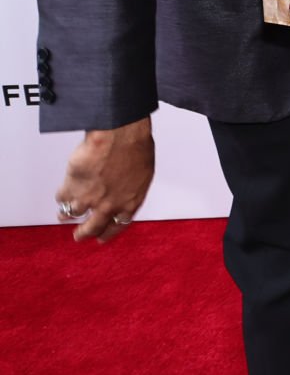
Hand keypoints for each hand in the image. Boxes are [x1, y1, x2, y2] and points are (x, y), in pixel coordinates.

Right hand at [55, 117, 153, 243]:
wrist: (120, 135)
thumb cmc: (136, 147)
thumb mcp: (142, 173)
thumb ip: (130, 188)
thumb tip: (123, 193)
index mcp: (131, 202)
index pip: (119, 225)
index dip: (109, 233)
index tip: (101, 239)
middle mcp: (109, 205)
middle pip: (93, 228)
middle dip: (84, 234)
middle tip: (78, 237)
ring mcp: (89, 198)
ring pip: (72, 214)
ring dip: (66, 215)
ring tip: (63, 215)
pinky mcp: (72, 187)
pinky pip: (62, 197)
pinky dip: (61, 196)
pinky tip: (62, 193)